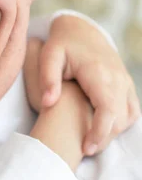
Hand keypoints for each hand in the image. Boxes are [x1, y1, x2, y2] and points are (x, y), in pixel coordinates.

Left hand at [24, 15, 140, 155]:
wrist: (81, 30)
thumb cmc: (61, 44)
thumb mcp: (48, 56)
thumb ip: (47, 78)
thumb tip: (48, 103)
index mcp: (98, 73)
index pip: (108, 110)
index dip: (99, 132)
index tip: (86, 148)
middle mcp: (117, 78)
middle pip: (120, 118)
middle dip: (104, 138)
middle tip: (84, 149)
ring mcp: (125, 81)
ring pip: (128, 116)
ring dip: (113, 132)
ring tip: (91, 140)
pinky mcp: (127, 84)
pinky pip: (132, 110)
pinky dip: (120, 122)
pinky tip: (101, 128)